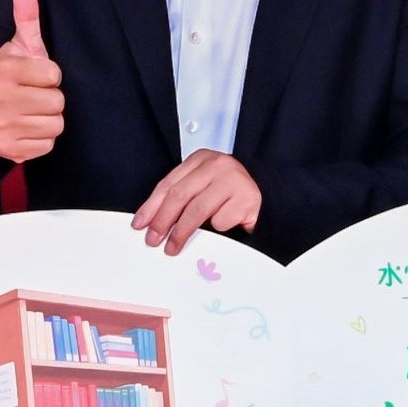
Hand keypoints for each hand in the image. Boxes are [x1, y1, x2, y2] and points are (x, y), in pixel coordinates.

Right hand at [0, 0, 67, 163]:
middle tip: (32, 96)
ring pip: (55, 125)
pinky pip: (48, 145)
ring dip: (48, 120)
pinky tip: (27, 128)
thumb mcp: (18, 47)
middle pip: (57, 102)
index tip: (34, 77)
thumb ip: (26, 18)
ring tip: (30, 113)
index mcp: (3, 70)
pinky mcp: (10, 150)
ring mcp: (3, 127)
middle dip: (50, 99)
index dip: (49, 76)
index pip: (54, 75)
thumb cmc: (12, 78)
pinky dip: (41, 139)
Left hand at [133, 151, 262, 253]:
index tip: (140, 224)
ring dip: (181, 232)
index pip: (169, 184)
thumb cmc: (228, 193)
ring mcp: (233, 180)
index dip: (151, 206)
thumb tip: (151, 221)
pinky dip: (216, 229)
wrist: (267, 193)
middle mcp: (217, 165)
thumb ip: (181, 196)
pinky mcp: (247, 199)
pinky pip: (221, 221)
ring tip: (173, 246)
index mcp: (201, 159)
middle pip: (180, 195)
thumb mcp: (202, 186)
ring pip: (198, 210)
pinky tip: (219, 228)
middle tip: (153, 239)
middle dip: (163, 220)